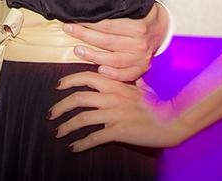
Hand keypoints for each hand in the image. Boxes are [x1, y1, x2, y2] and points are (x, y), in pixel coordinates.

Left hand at [49, 71, 183, 150]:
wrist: (169, 120)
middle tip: (52, 113)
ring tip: (58, 131)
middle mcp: (111, 96)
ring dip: (66, 126)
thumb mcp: (141, 87)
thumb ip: (130, 80)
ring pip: (82, 118)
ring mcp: (114, 114)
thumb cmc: (156, 104)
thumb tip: (129, 74)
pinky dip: (81, 143)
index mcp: (115, 84)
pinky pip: (94, 137)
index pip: (86, 77)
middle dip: (61, 106)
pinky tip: (73, 147)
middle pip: (78, 98)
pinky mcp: (118, 131)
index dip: (69, 80)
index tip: (58, 86)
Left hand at [63, 2, 169, 81]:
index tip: (73, 20)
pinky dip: (112, 74)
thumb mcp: (136, 8)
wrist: (163, 28)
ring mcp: (141, 58)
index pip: (108, 25)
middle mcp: (140, 43)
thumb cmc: (144, 15)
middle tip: (69, 30)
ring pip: (113, 60)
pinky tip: (98, 69)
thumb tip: (92, 6)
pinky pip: (125, 75)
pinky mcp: (142, 68)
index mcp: (139, 26)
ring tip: (77, 49)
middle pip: (107, 41)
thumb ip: (118, 9)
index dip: (89, 23)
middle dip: (85, 35)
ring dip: (93, 55)